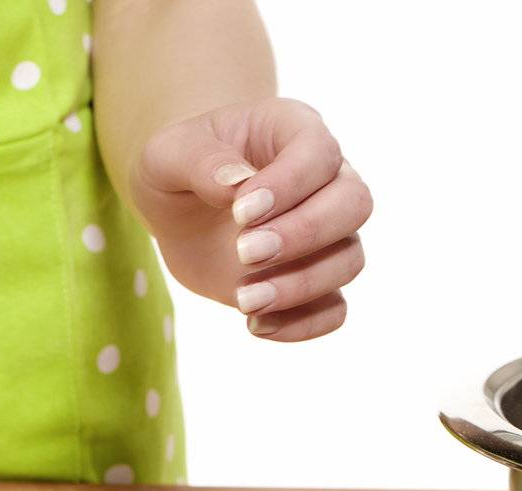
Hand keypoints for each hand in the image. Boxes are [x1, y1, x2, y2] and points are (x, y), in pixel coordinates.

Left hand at [133, 97, 371, 341]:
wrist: (176, 206)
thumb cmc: (177, 166)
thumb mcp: (168, 153)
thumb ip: (200, 161)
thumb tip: (234, 185)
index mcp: (294, 133)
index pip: (320, 152)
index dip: (290, 183)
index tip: (240, 211)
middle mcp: (324, 181)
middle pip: (353, 205)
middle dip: (303, 234)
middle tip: (244, 252)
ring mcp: (324, 235)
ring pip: (349, 260)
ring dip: (301, 285)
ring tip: (243, 299)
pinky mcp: (307, 280)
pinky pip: (334, 309)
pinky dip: (303, 324)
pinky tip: (255, 326)